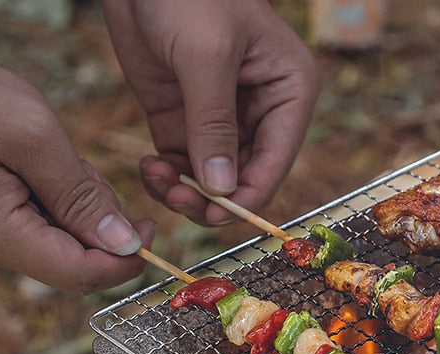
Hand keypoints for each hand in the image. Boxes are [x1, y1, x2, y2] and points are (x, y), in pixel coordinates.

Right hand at [0, 67, 154, 293]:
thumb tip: (124, 245)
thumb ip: (80, 196)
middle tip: (82, 171)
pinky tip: (40, 163)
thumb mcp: (30, 136)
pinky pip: (46, 222)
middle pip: (78, 261)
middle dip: (99, 223)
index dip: (126, 260)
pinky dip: (60, 197)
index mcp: (3, 237)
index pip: (83, 275)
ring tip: (51, 158)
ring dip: (80, 205)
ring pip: (65, 241)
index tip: (150, 226)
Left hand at [102, 0, 320, 225]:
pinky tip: (150, 169)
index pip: (275, 161)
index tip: (215, 212)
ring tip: (158, 179)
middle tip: (178, 198)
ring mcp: (222, 121)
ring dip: (187, 192)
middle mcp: (262, 114)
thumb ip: (213, 124)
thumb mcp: (205, 55)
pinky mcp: (185, 121)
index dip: (249, 194)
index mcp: (288, 94)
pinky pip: (183, 166)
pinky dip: (168, 178)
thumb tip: (221, 190)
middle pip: (246, 178)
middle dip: (213, 197)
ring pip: (214, 180)